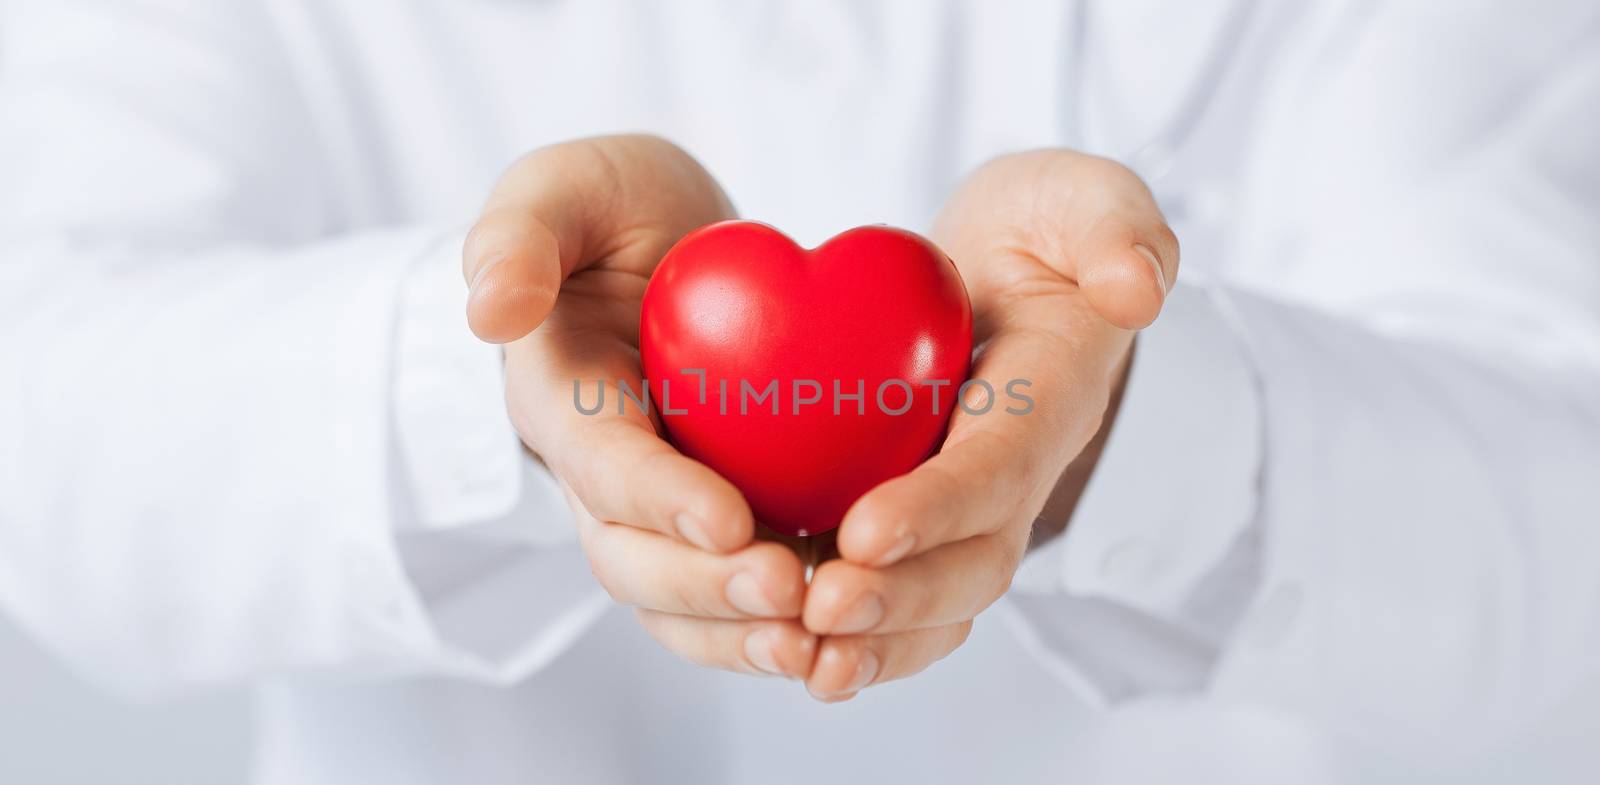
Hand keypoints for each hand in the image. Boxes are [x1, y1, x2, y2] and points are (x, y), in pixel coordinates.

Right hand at [463, 135, 815, 678]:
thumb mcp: (562, 191)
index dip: (657, 498)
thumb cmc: (607, 212)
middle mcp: (600, 475)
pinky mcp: (720, 522)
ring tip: (823, 643)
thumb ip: (519, 234)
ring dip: (743, 634)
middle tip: (791, 589)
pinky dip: (784, 628)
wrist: (661, 248)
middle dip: (705, 588)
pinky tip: (852, 636)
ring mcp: (658, 511)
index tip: (730, 519)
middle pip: (633, 561)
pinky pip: (737, 597)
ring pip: (682, 603)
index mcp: (561, 399)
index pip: (599, 464)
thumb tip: (492, 311)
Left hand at [799, 150, 1178, 700]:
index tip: (865, 531)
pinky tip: (795, 658)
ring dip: (880, 642)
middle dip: (903, 596)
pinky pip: (906, 599)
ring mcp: (974, 509)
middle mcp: (1017, 471)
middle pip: (976, 560)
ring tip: (805, 661)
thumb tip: (1134, 290)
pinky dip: (863, 639)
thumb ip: (1116, 226)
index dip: (940, 506)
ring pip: (941, 601)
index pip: (1001, 466)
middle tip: (822, 609)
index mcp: (1052, 397)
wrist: (1014, 272)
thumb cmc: (1042, 229)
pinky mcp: (926, 522)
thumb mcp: (1080, 198)